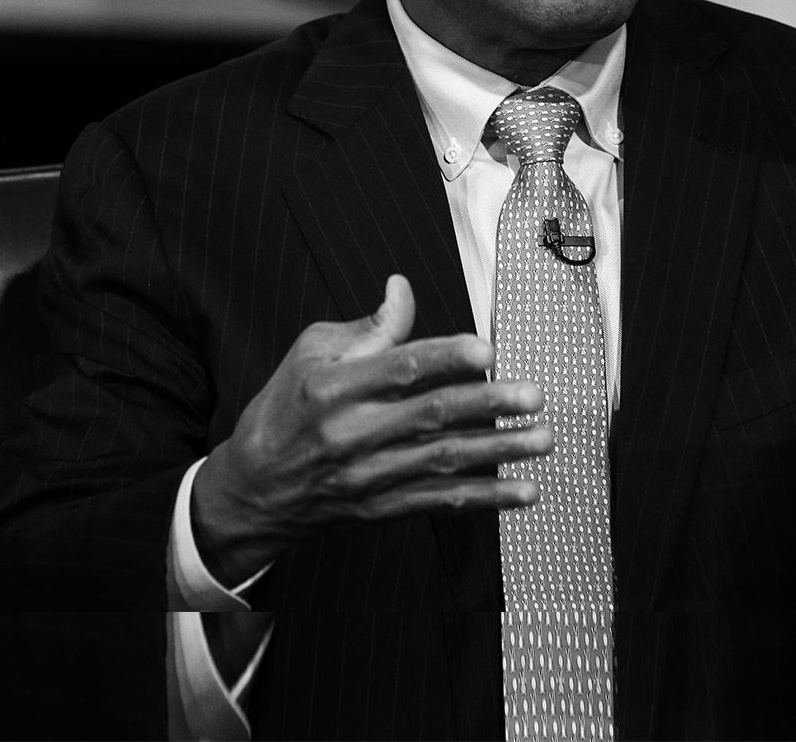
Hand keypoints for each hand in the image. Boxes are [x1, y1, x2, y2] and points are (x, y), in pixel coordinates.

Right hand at [191, 273, 550, 585]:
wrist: (252, 488)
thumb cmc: (286, 407)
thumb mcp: (311, 352)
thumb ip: (368, 327)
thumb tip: (404, 289)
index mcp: (334, 388)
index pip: (399, 369)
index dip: (445, 358)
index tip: (486, 351)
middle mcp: (353, 434)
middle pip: (430, 418)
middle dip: (489, 406)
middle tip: (534, 396)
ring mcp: (369, 476)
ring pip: (444, 462)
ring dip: (500, 451)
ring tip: (542, 439)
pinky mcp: (382, 507)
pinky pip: (441, 503)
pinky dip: (486, 498)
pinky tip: (524, 490)